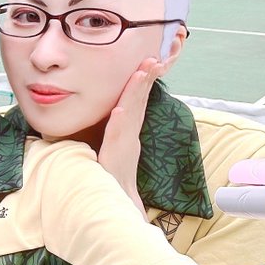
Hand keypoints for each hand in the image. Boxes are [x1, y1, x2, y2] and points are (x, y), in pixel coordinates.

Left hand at [98, 58, 163, 211]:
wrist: (116, 206)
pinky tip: (120, 109)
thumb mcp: (112, 152)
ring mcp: (123, 147)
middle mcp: (128, 137)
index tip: (148, 63)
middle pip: (138, 103)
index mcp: (127, 134)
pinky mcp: (114, 158)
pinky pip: (117, 137)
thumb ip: (114, 135)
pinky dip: (120, 122)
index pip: (135, 103)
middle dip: (145, 80)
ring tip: (142, 72)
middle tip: (153, 58)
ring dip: (135, 93)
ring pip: (130, 114)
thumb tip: (111, 117)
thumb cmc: (112, 179)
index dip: (141, 84)